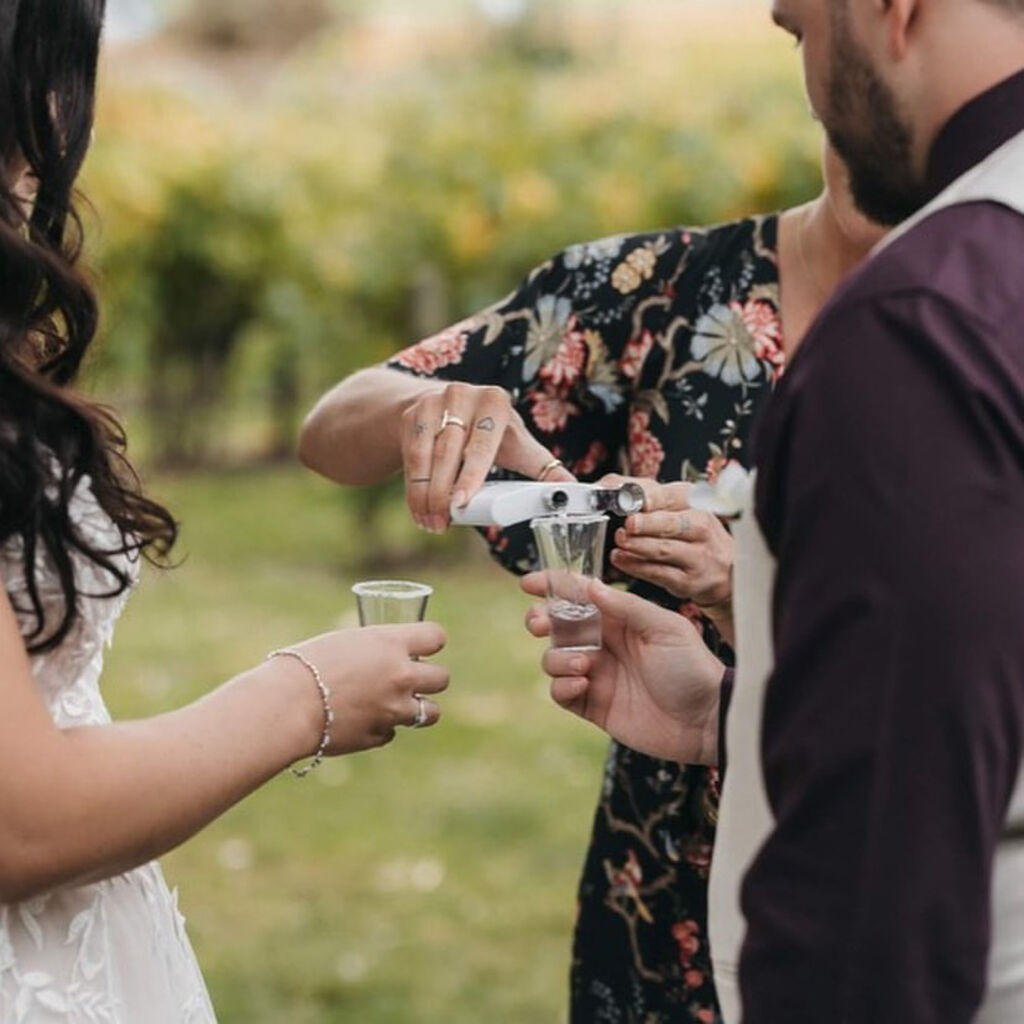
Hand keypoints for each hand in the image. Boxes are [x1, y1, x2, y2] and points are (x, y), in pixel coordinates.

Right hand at [268, 623, 448, 756]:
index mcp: (390, 644)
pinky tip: (362, 721)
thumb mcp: (343, 642)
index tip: (426, 646)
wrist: (284, 705)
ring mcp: (393, 710)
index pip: (436, 637)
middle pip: (442, 678)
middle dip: (430, 679)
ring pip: (432, 712)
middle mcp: (400, 676)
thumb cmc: (303, 665)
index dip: (432, 641)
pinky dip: (381, 727)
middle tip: (412, 679)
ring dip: (418, 708)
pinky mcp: (378, 736)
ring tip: (398, 705)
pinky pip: (391, 732)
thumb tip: (381, 654)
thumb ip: (371, 650)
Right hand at [400, 382, 574, 530]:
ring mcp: (434, 401)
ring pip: (426, 456)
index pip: (483, 443)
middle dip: (444, 493)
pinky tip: (419, 510)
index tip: (462, 503)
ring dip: (426, 495)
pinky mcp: (412, 414)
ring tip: (432, 523)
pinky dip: (414, 487)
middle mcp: (463, 395)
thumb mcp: (517, 445)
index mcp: (496, 403)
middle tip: (444, 523)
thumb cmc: (491, 435)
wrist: (445, 408)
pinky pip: (410, 456)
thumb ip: (544, 469)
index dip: (471, 475)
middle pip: (450, 452)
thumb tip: (575, 493)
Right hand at [521, 574, 723, 764]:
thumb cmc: (692, 668)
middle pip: (556, 626)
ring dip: (558, 657)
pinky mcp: (593, 705)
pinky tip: (583, 684)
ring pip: (553, 658)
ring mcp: (597, 675)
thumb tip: (588, 585)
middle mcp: (604, 644)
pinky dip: (562, 686)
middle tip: (539, 624)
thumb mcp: (664, 627)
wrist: (706, 721)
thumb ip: (625, 607)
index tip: (528, 583)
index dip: (552, 586)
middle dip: (540, 620)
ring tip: (584, 663)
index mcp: (620, 619)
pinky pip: (560, 692)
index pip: (578, 597)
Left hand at [599, 474, 732, 606]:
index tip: (640, 501)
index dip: (656, 498)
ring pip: (665, 550)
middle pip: (673, 524)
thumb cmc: (690, 532)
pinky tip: (621, 559)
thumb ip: (643, 493)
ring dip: (639, 546)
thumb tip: (607, 484)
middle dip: (649, 524)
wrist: (722, 568)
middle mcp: (701, 528)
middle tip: (629, 524)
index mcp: (695, 503)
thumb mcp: (676, 506)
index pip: (675, 497)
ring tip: (620, 541)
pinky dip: (637, 566)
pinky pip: (659, 574)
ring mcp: (697, 556)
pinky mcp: (688, 581)